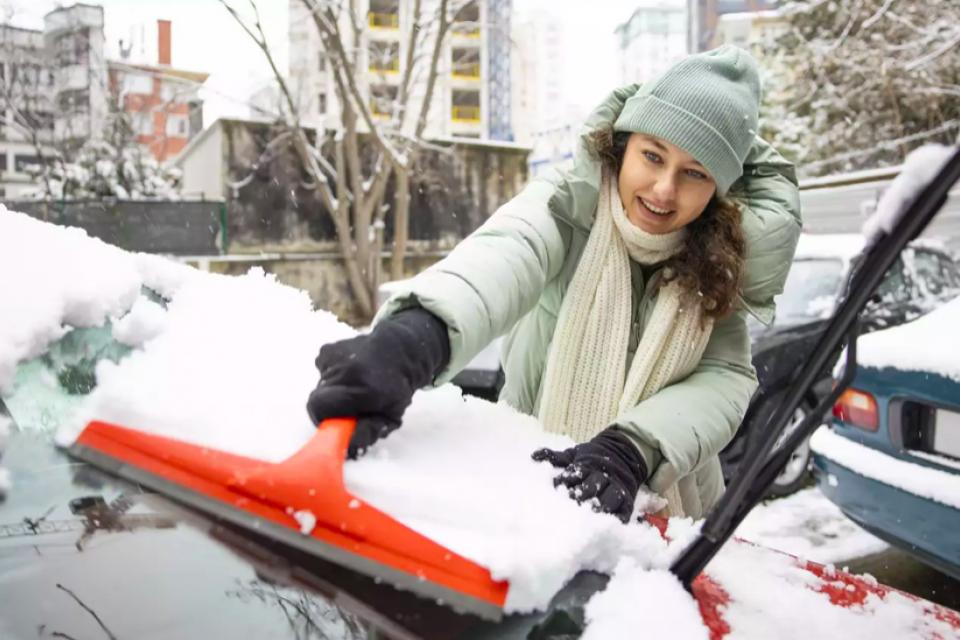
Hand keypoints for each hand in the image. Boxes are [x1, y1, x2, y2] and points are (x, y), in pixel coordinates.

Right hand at [306, 308, 449, 458]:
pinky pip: (321, 372)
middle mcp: (346, 370)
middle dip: (330, 408)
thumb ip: (368, 433)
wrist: (399, 350)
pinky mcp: (327, 350)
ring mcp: (334, 356)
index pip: (321, 408)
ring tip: (354, 386)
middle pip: (318, 399)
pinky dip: (332, 377)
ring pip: (320, 386)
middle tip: (349, 406)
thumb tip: (346, 447)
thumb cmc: (397, 388)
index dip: (325, 419)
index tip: (338, 423)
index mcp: (364, 390)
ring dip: (333, 392)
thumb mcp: (390, 417)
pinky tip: (351, 373)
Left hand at [532, 428, 646, 522]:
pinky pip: (624, 512)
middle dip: (583, 494)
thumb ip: (556, 457)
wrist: (623, 453)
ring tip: (589, 518)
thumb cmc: (592, 458)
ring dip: (600, 508)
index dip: (568, 479)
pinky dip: (617, 519)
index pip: (577, 473)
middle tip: (572, 503)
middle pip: (594, 485)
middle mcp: (603, 477)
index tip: (557, 485)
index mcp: (588, 466)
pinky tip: (607, 527)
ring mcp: (616, 489)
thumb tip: (534, 455)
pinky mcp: (627, 502)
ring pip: (610, 498)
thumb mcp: (574, 454)